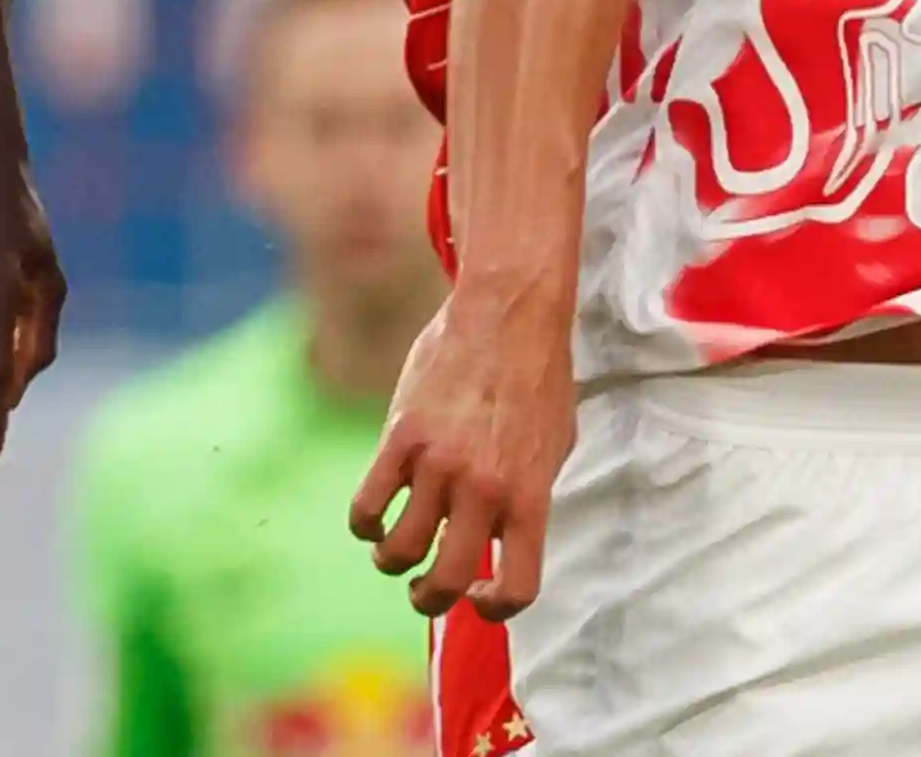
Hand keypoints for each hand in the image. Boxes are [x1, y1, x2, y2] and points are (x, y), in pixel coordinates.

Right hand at [352, 293, 575, 619]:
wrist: (510, 313)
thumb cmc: (538, 377)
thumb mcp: (555, 444)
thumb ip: (529, 495)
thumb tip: (506, 539)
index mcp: (530, 495)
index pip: (517, 588)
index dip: (495, 609)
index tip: (479, 598)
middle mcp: (484, 489)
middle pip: (444, 582)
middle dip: (429, 598)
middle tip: (425, 589)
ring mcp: (440, 465)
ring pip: (399, 551)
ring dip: (391, 562)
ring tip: (395, 550)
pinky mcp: (401, 438)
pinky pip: (367, 507)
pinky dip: (365, 524)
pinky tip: (375, 516)